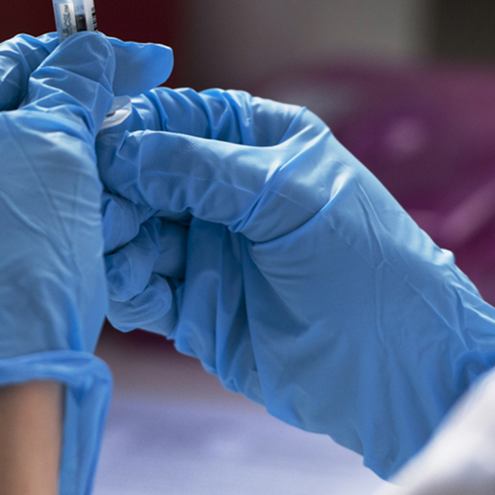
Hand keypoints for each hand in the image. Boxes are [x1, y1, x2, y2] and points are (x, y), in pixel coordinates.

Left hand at [0, 31, 171, 494]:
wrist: (2, 381)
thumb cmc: (25, 256)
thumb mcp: (61, 146)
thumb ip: (76, 83)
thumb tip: (94, 48)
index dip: (71, 56)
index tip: (131, 61)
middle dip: (67, 113)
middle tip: (128, 114)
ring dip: (57, 167)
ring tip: (114, 172)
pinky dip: (36, 218)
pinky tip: (78, 230)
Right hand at [97, 87, 494, 476]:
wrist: (400, 376)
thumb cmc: (369, 270)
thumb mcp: (290, 201)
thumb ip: (203, 172)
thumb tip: (122, 147)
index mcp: (256, 143)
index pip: (172, 118)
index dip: (129, 130)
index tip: (93, 150)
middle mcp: (225, 191)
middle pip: (140, 176)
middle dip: (113, 192)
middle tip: (97, 216)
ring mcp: (209, 250)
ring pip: (132, 232)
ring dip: (115, 242)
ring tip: (114, 258)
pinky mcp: (196, 307)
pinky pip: (141, 285)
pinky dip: (128, 285)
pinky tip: (136, 293)